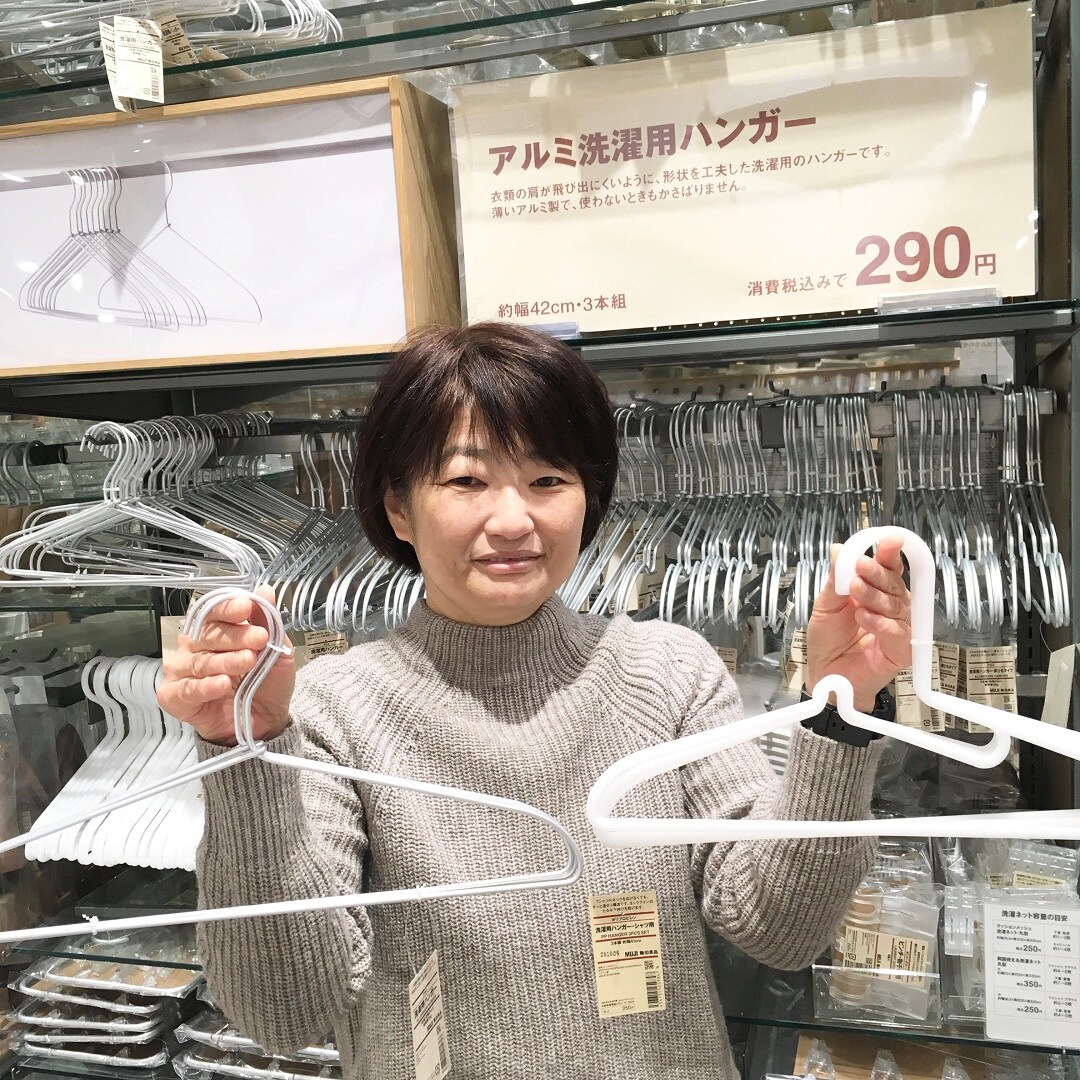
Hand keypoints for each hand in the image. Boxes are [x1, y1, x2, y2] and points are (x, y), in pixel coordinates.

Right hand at [157, 585, 294, 746]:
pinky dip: (206, 686)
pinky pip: (188, 689)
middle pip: (208, 634)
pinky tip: (223, 684)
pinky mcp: (174, 697)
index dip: (228, 608)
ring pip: (200, 661)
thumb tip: (265, 591)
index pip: (214, 611)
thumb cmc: (265, 683)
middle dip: (235, 636)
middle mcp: (193, 646)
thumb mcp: (275, 650)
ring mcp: (181, 671)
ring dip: (226, 661)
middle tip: (259, 639)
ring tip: (249, 661)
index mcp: (214, 630)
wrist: (265, 721)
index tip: (246, 607)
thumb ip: (267, 622)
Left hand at [805, 533, 911, 711]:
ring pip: (896, 605)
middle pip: (894, 583)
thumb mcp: (826, 604)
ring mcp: (899, 628)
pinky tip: (863, 617)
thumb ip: (836, 578)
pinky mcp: (901, 651)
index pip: (888, 568)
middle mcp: (892, 607)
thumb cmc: (828, 640)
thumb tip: (838, 548)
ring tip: (854, 592)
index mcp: (877, 591)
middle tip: (860, 566)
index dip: (889, 553)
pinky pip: (897, 632)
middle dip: (877, 572)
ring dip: (874, 596)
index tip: (889, 540)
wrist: (825, 675)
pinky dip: (880, 623)